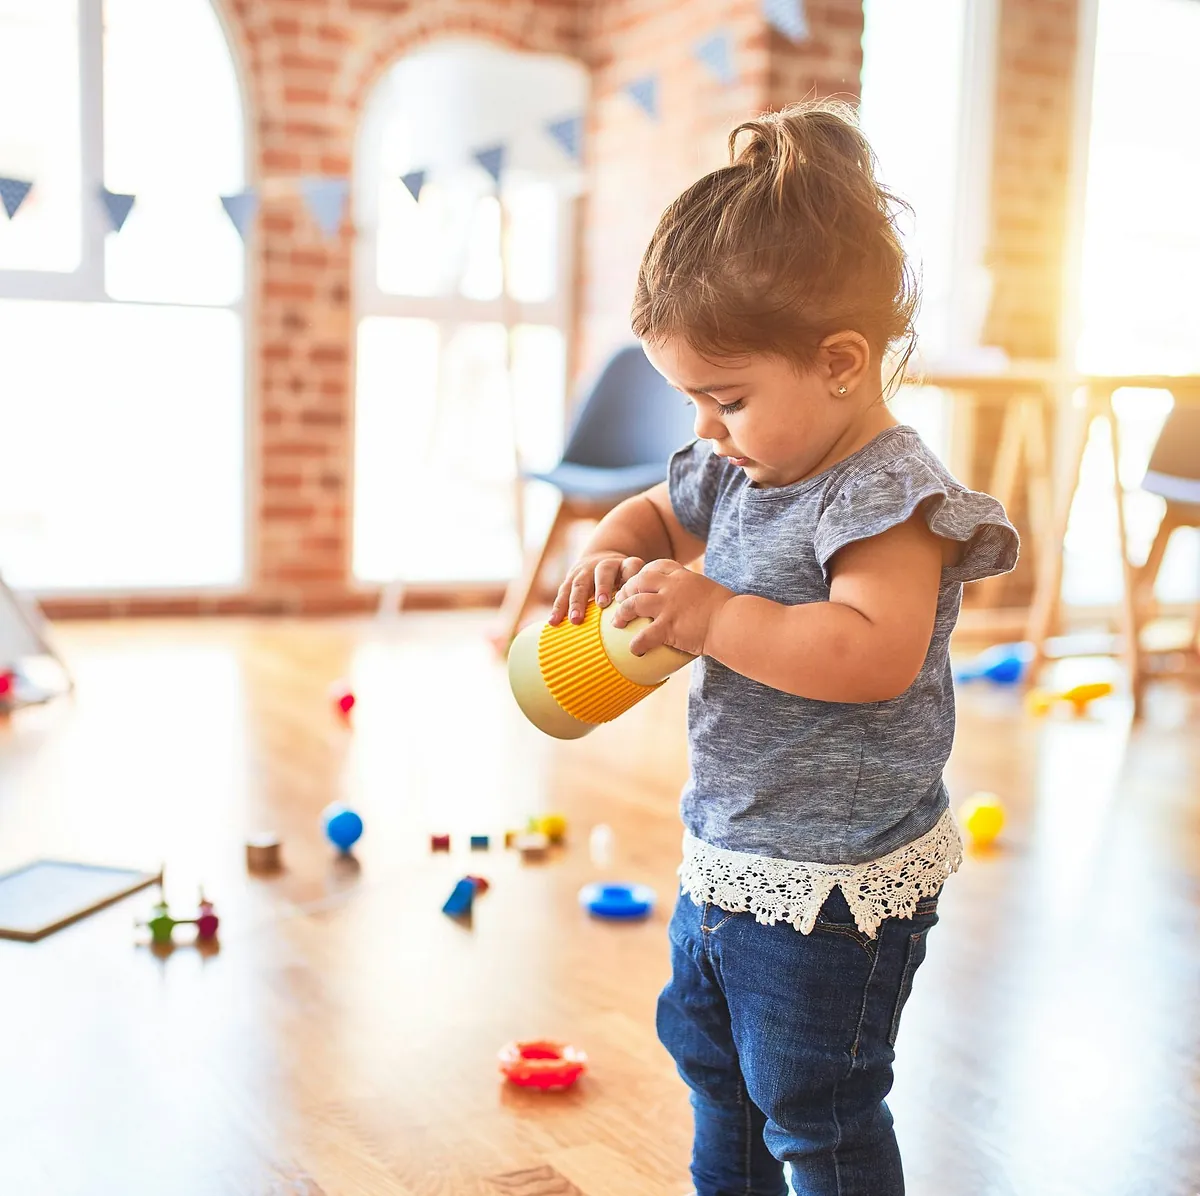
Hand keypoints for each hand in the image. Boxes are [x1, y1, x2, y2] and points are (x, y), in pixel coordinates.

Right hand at [549, 551, 646, 625]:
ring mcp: (584, 571)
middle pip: (602, 573)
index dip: (630, 575)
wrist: (599, 560)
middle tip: (602, 603)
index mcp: (623, 564)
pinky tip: (553, 622)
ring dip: (576, 602)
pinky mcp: (569, 580)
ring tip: (576, 620)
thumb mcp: (632, 579)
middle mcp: (602, 565)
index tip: (631, 590)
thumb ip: (638, 592)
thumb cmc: (621, 579)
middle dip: (601, 587)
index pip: (630, 566)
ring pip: (579, 584)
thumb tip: (646, 617)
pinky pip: (562, 593)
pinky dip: (558, 608)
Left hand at [611, 560, 732, 656]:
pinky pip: (644, 635)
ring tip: (617, 623)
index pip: (656, 566)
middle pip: (639, 581)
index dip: (643, 573)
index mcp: (683, 576)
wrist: (733, 623)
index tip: (638, 582)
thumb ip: (697, 592)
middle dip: (626, 590)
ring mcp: (668, 606)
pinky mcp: (668, 626)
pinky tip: (634, 650)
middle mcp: (672, 587)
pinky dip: (637, 644)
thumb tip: (697, 601)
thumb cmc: (729, 611)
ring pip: (634, 604)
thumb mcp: (710, 591)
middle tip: (620, 601)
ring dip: (622, 613)